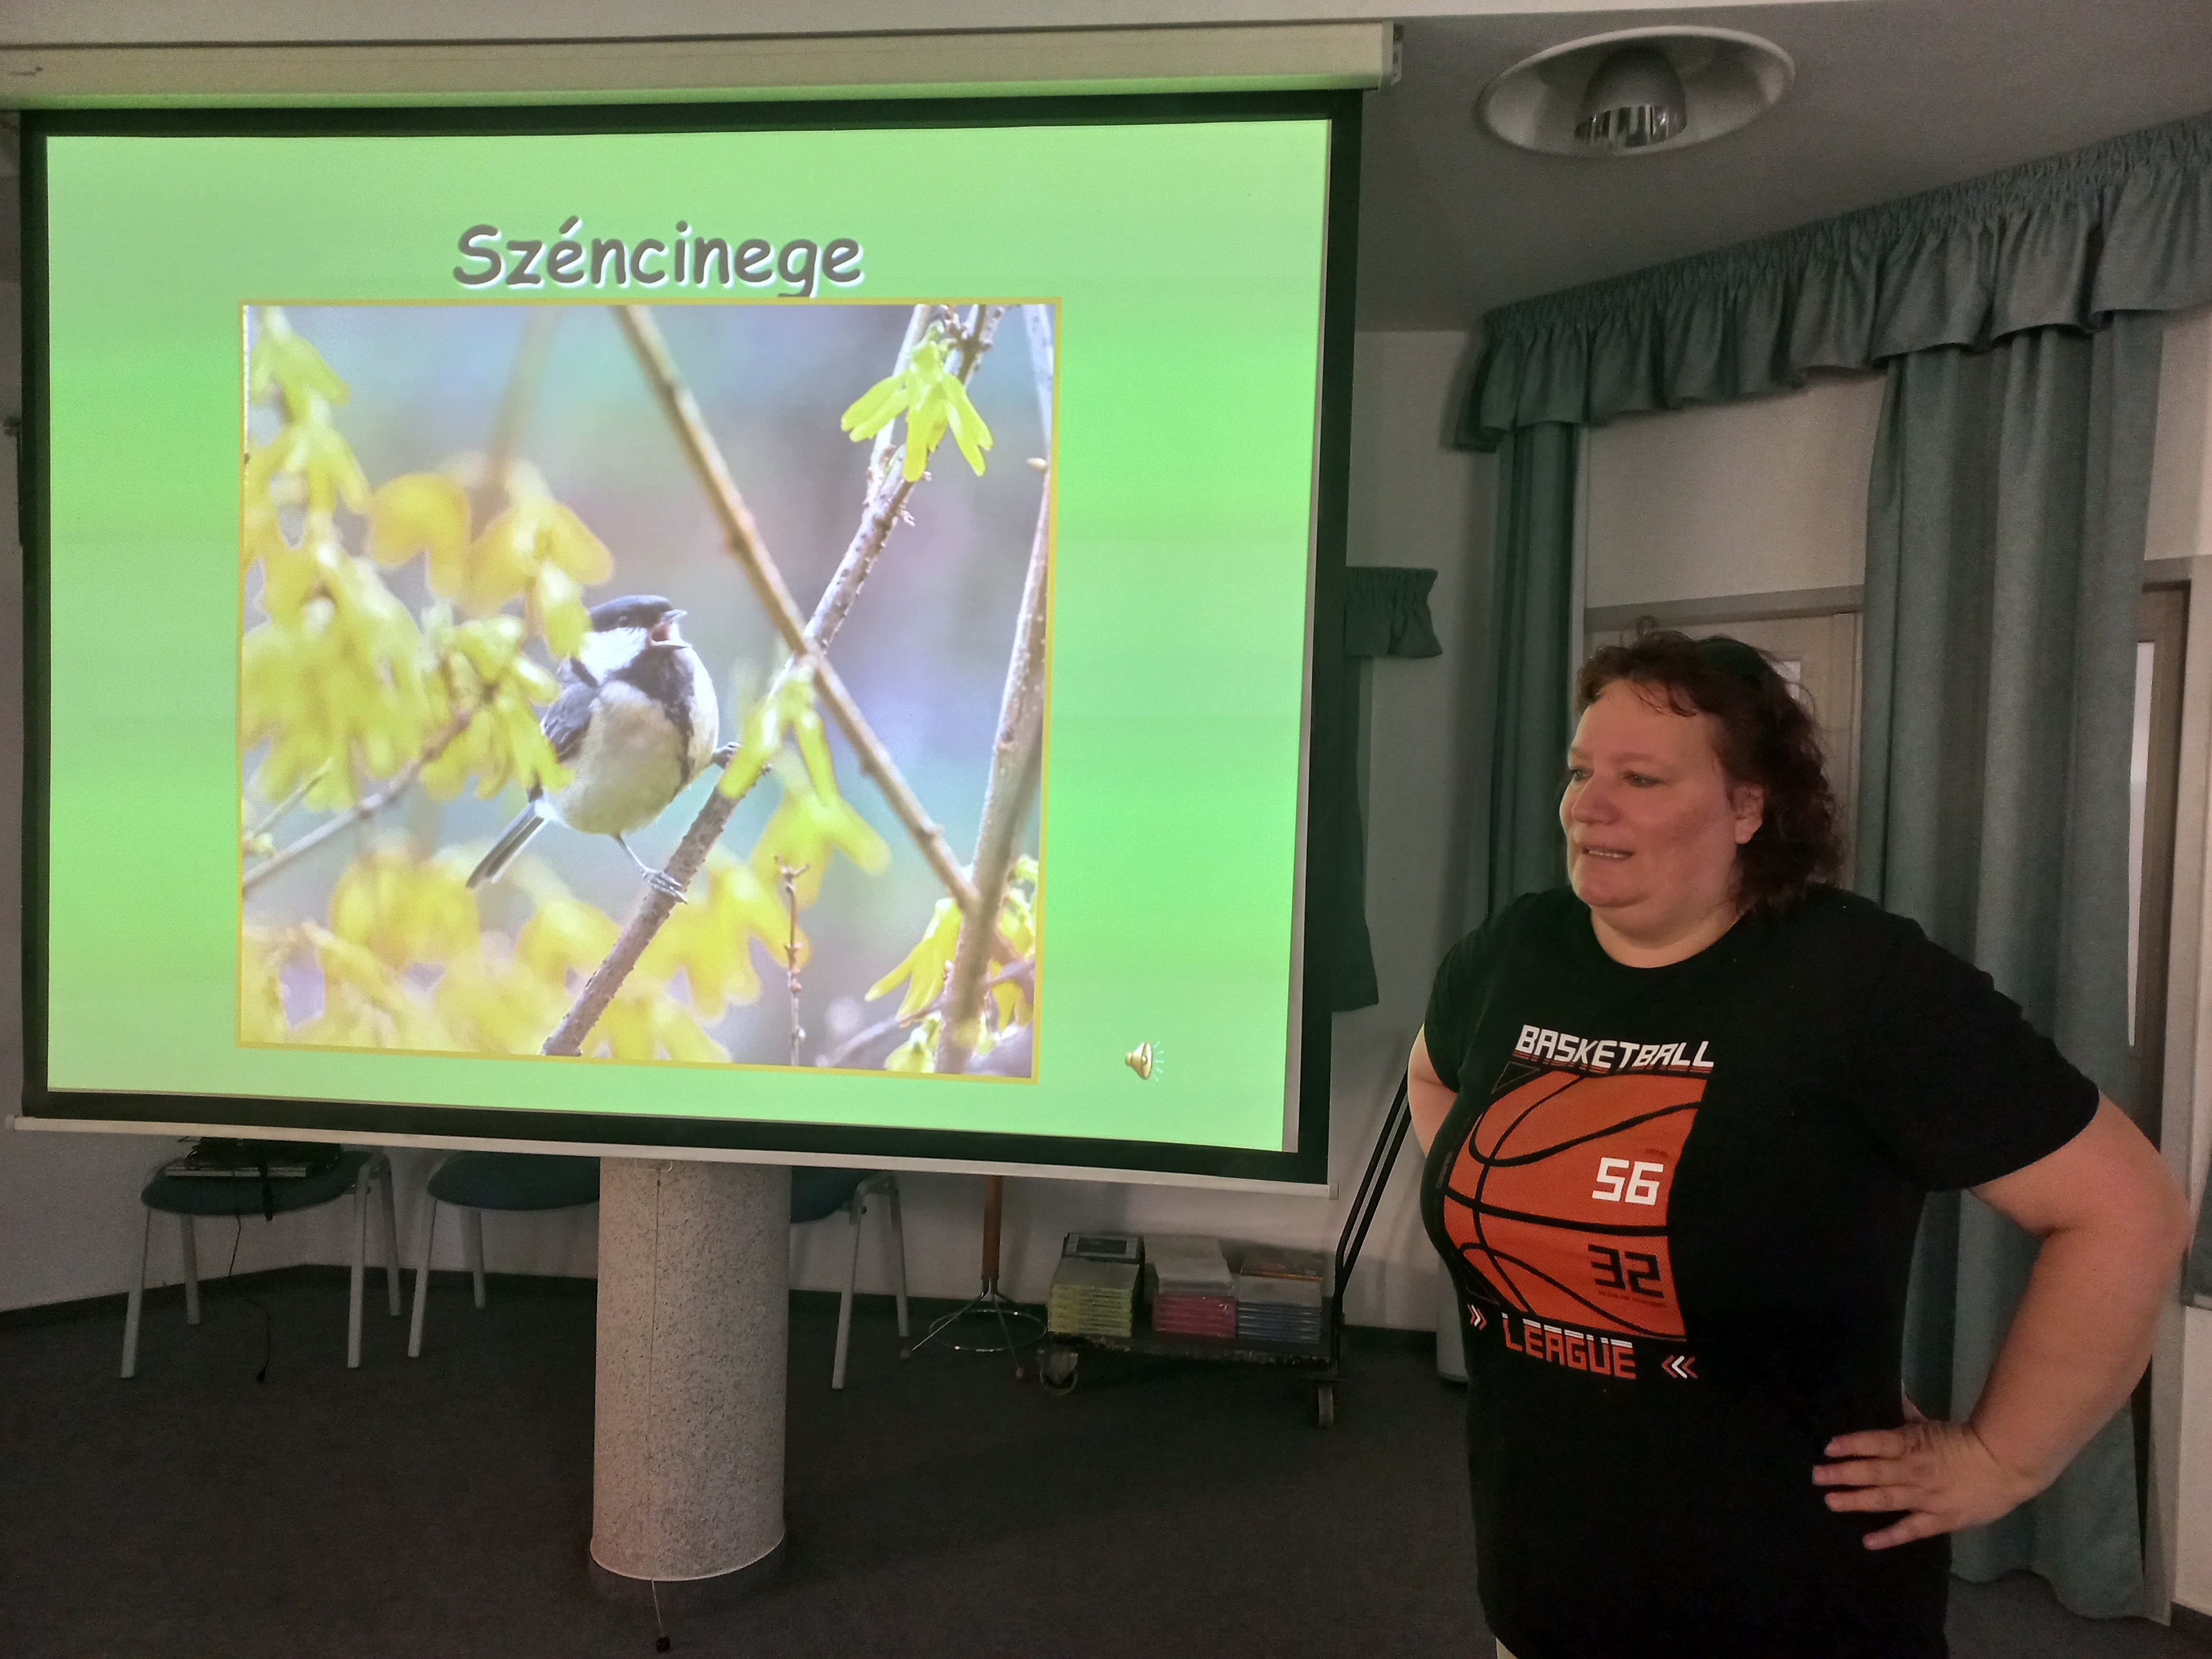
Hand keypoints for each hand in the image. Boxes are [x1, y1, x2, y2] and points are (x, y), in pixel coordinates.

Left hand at [1812, 1394, 2041, 1548]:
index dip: (1851, 1444)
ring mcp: (1925, 1497)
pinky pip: (1911, 1529)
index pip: (1875, 1443)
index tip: (1828, 1447)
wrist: (2006, 1464)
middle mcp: (1913, 1471)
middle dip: (1841, 1473)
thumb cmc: (1968, 1440)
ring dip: (1855, 1500)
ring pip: (1884, 1499)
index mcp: (1912, 1444)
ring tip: (1830, 1501)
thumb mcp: (1934, 1424)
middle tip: (1816, 1475)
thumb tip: (1893, 1395)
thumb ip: (1910, 1417)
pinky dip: (1889, 1536)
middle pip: (1872, 1472)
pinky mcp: (1940, 1519)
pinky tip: (1868, 1542)